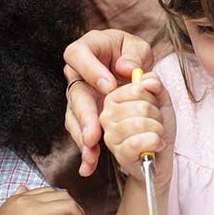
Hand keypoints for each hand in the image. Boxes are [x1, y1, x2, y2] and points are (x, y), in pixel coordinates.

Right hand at [63, 30, 154, 176]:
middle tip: (94, 133)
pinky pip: (81, 134)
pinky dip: (86, 151)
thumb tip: (127, 69)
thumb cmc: (131, 54)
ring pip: (74, 118)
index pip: (78, 54)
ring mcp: (79, 98)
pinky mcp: (84, 117)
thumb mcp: (139, 48)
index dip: (90, 70)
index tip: (109, 86)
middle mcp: (77, 75)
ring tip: (91, 152)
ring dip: (83, 137)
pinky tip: (88, 166)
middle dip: (85, 116)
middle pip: (75, 95)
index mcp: (87, 50)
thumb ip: (135, 55)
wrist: (129, 67)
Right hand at [98, 72, 174, 188]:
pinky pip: (138, 141)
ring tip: (155, 135)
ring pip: (141, 123)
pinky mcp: (119, 153)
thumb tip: (149, 80)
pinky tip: (155, 146)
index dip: (152, 98)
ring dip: (157, 130)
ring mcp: (110, 135)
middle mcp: (106, 115)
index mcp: (113, 99)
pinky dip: (154, 143)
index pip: (137, 88)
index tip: (151, 107)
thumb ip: (155, 84)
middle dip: (157, 116)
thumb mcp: (160, 100)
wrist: (161, 158)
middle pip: (141, 106)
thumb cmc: (157, 128)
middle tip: (154, 125)